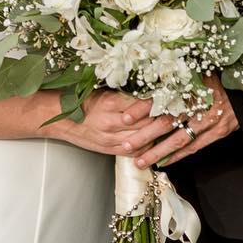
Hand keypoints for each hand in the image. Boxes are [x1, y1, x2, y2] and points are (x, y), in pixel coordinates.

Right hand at [48, 88, 177, 157]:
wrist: (61, 119)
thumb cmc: (83, 101)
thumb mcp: (104, 91)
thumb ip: (127, 94)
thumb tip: (152, 91)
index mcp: (111, 103)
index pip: (144, 103)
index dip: (161, 102)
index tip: (173, 97)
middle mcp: (112, 122)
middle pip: (147, 122)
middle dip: (165, 118)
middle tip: (181, 113)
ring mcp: (112, 138)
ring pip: (144, 138)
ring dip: (159, 134)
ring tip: (173, 127)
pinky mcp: (110, 149)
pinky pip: (135, 151)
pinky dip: (148, 147)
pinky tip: (157, 141)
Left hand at [133, 73, 237, 169]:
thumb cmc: (216, 76)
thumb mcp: (196, 68)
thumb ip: (174, 75)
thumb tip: (145, 78)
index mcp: (191, 83)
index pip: (160, 97)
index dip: (141, 108)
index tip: (125, 118)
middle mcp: (199, 102)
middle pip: (166, 122)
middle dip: (144, 136)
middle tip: (126, 145)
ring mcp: (210, 118)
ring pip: (179, 139)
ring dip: (158, 152)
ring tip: (140, 161)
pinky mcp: (219, 131)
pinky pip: (195, 146)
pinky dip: (178, 155)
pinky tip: (163, 162)